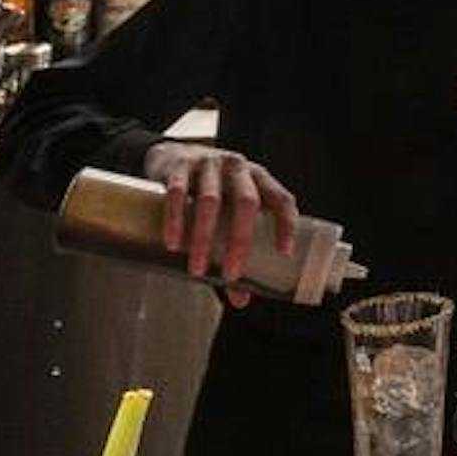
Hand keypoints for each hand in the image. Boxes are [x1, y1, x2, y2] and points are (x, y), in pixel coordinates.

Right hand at [143, 142, 298, 306]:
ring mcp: (208, 163)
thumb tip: (241, 300)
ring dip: (203, 238)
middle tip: (231, 274)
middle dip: (240, 240)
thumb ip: (233, 250)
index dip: (286, 224)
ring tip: (196, 269)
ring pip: (210, 201)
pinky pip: (178, 193)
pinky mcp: (179, 166)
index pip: (281, 198)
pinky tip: (173, 245)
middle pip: (246, 202)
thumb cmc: (209, 191)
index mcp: (259, 178)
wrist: (170, 155)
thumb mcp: (226, 212)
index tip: (285, 253)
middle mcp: (237, 167)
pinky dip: (175, 220)